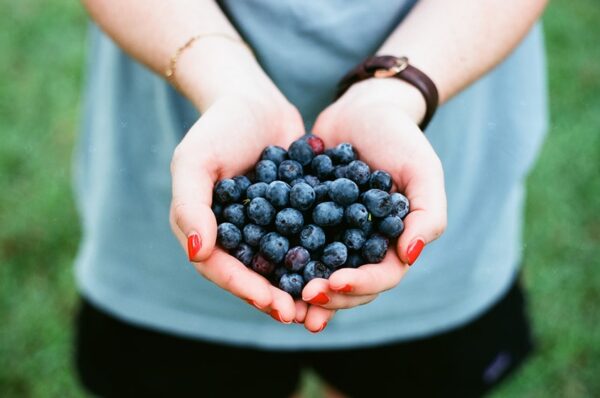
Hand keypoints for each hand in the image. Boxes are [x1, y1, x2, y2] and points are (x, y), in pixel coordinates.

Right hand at [169, 87, 308, 323]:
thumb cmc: (217, 127)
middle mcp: (236, 234)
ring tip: (324, 304)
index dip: (247, 289)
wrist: (253, 100)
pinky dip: (320, 255)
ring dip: (300, 285)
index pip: (222, 268)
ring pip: (281, 264)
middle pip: (254, 274)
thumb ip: (190, 206)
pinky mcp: (293, 214)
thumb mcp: (194, 161)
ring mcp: (266, 226)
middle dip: (277, 297)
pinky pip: (305, 239)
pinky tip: (343, 267)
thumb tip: (197, 253)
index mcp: (207, 230)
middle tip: (302, 316)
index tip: (274, 305)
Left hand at [304, 78, 446, 312]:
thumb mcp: (422, 170)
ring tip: (281, 299)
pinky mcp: (307, 220)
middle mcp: (362, 245)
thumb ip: (428, 213)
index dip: (360, 285)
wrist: (362, 109)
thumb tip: (410, 256)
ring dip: (302, 289)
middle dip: (328, 295)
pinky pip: (293, 243)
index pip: (381, 276)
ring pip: (319, 271)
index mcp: (393, 242)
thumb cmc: (399, 137)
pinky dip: (281, 258)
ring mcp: (334, 235)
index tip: (335, 283)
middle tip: (304, 296)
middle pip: (348, 284)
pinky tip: (261, 265)